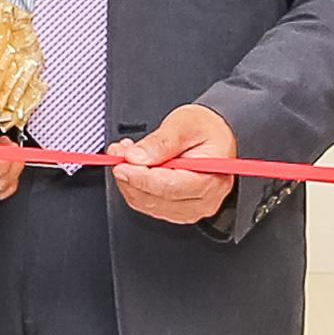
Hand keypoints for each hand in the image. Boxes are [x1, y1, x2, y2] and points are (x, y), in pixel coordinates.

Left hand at [109, 101, 239, 226]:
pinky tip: (133, 167)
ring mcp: (190, 209)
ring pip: (147, 203)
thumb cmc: (206, 130)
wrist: (215, 137)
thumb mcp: (185, 124)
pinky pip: (147, 204)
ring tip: (125, 154)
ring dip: (129, 180)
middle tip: (118, 153)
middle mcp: (204, 201)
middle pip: (156, 199)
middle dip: (130, 176)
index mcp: (211, 179)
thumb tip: (136, 157)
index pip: (170, 188)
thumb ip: (161, 141)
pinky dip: (134, 186)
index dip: (141, 178)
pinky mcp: (177, 210)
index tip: (121, 165)